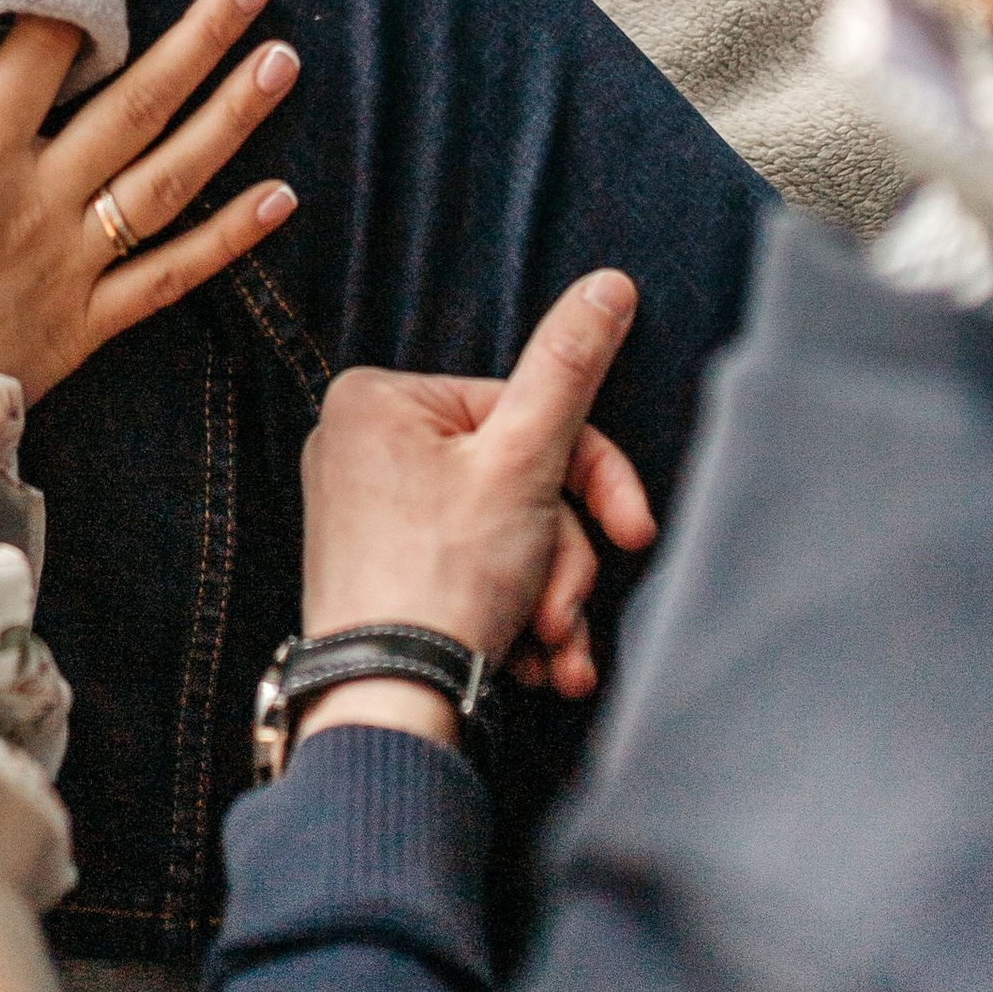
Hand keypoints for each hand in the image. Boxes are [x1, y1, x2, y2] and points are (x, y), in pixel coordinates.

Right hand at [0, 0, 299, 404]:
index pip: (35, 56)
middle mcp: (37, 202)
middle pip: (133, 104)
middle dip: (199, 39)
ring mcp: (71, 265)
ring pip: (167, 181)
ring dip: (230, 121)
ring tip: (284, 63)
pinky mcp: (85, 326)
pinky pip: (168, 279)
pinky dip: (227, 242)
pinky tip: (281, 199)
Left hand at [294, 273, 655, 744]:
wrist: (386, 706)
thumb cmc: (443, 580)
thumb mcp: (526, 461)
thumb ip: (570, 370)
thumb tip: (609, 285)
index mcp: (379, 398)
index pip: (527, 412)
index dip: (594, 479)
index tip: (634, 533)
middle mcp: (358, 444)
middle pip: (516, 478)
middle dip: (561, 557)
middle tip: (566, 615)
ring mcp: (364, 510)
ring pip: (502, 533)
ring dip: (546, 597)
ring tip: (551, 656)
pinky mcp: (377, 569)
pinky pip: (467, 570)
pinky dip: (510, 616)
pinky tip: (526, 664)